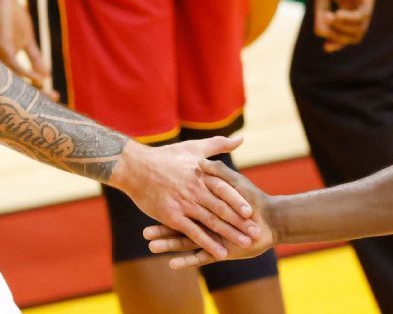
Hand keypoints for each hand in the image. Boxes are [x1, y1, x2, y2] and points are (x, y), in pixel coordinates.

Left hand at [0, 0, 56, 99]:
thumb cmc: (12, 16)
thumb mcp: (28, 39)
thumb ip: (35, 57)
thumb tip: (46, 75)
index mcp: (7, 61)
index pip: (23, 81)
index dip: (38, 90)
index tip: (55, 98)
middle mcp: (0, 61)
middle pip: (18, 84)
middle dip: (36, 95)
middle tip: (54, 103)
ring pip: (14, 78)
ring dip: (32, 87)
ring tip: (47, 95)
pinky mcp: (0, 43)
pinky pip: (13, 64)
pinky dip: (26, 73)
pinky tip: (39, 79)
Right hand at [115, 136, 261, 261]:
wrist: (136, 168)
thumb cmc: (166, 157)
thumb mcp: (194, 147)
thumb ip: (218, 144)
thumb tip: (241, 139)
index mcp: (202, 175)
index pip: (225, 189)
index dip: (238, 201)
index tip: (253, 211)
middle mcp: (196, 190)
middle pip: (222, 208)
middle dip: (240, 221)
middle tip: (256, 232)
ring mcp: (184, 204)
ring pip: (211, 222)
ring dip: (229, 234)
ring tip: (245, 243)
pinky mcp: (172, 217)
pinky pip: (193, 233)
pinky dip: (207, 243)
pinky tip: (219, 253)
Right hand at [312, 0, 375, 51]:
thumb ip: (321, 12)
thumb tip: (320, 33)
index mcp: (349, 8)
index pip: (349, 35)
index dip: (338, 43)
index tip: (325, 47)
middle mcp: (360, 7)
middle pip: (355, 36)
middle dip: (339, 38)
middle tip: (323, 25)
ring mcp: (366, 0)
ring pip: (360, 29)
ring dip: (342, 29)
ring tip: (328, 17)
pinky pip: (363, 14)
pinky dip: (349, 19)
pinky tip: (336, 14)